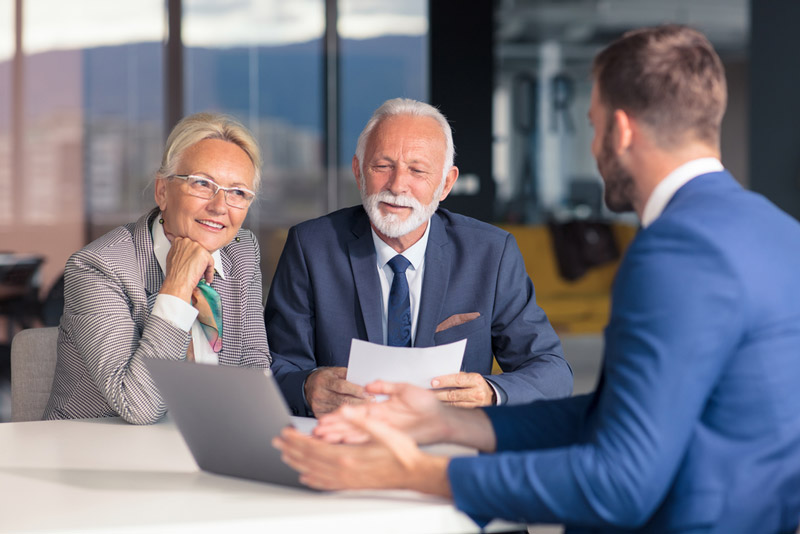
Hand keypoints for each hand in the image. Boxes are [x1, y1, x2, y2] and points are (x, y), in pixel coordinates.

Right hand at [159, 236, 214, 302]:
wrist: (178, 282)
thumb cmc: (174, 274)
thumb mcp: (172, 257)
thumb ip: (178, 251)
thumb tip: (184, 253)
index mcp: (178, 241)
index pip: (189, 244)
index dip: (192, 254)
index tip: (193, 260)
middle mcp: (187, 242)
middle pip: (198, 250)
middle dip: (199, 260)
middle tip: (197, 268)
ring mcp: (196, 247)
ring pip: (205, 256)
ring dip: (205, 266)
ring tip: (201, 274)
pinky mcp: (204, 254)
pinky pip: (211, 262)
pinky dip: (210, 271)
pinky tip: (206, 277)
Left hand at [273, 410, 451, 496]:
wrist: (413, 473)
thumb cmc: (401, 452)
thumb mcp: (384, 429)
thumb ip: (362, 420)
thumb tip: (345, 410)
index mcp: (348, 455)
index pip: (313, 447)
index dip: (296, 439)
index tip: (284, 433)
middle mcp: (343, 470)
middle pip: (309, 460)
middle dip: (290, 450)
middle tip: (277, 442)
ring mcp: (346, 480)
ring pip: (313, 472)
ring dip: (297, 463)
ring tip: (284, 456)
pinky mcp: (351, 485)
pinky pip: (325, 484)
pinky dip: (311, 480)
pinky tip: (305, 478)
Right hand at [304, 367, 370, 415]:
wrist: (307, 386)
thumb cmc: (325, 378)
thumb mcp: (335, 371)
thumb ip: (348, 374)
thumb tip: (363, 380)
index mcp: (324, 380)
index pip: (341, 386)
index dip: (355, 390)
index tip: (368, 392)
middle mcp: (319, 393)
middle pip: (342, 400)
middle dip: (359, 401)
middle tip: (373, 402)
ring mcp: (318, 405)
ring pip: (340, 410)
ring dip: (355, 410)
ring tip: (368, 408)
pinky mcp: (318, 414)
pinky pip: (335, 416)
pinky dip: (347, 417)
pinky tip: (356, 415)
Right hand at [314, 381, 447, 444]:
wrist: (441, 417)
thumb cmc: (426, 403)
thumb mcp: (403, 388)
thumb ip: (385, 386)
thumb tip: (368, 385)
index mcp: (379, 408)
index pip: (354, 411)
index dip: (339, 415)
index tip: (325, 418)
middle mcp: (378, 420)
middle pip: (351, 425)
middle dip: (334, 428)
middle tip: (317, 431)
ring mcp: (383, 430)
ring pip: (357, 434)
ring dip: (340, 436)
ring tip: (324, 438)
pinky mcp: (390, 438)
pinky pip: (370, 441)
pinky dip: (357, 442)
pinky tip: (344, 443)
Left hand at [431, 372, 496, 406]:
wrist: (491, 395)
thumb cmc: (475, 384)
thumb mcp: (470, 377)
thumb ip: (457, 377)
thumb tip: (438, 379)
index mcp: (476, 379)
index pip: (457, 379)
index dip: (444, 381)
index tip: (433, 382)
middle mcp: (477, 392)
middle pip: (453, 394)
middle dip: (438, 394)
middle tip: (427, 393)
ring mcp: (476, 405)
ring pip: (453, 404)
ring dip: (440, 403)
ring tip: (430, 401)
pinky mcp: (473, 413)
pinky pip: (457, 411)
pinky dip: (447, 409)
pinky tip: (439, 408)